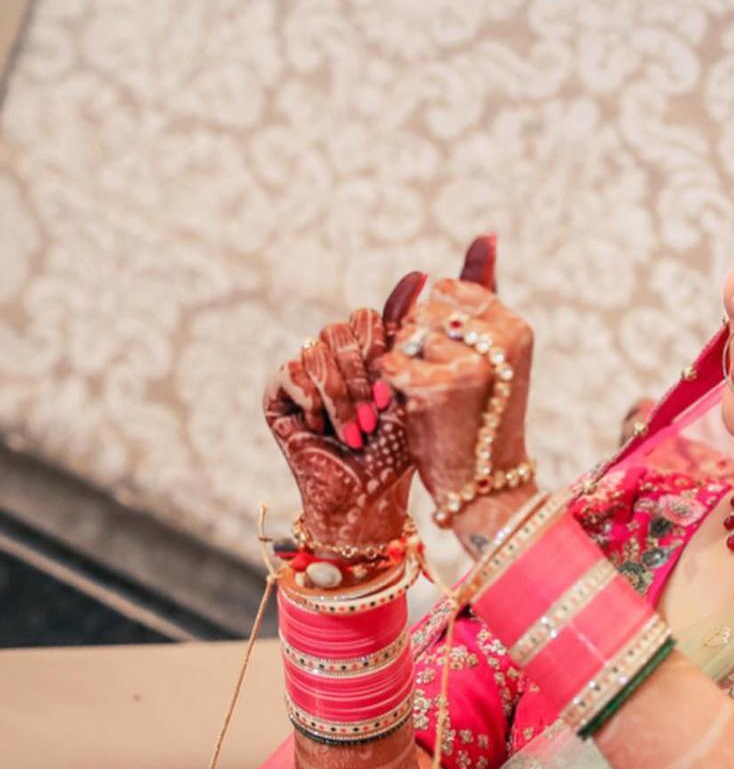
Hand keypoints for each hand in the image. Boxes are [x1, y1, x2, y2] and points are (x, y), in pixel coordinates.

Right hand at [263, 274, 425, 552]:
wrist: (367, 496)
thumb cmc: (398, 452)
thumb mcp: (416, 386)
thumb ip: (419, 331)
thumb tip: (422, 272)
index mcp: (367, 352)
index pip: (369, 318)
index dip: (381, 342)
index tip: (392, 376)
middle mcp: (334, 357)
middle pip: (343, 329)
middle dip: (363, 375)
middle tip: (377, 414)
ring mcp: (304, 373)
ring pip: (317, 350)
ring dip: (341, 396)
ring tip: (356, 431)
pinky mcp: (277, 393)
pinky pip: (291, 370)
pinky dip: (313, 401)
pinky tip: (324, 427)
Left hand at [379, 260, 533, 530]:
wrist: (484, 487)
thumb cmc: (481, 418)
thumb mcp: (492, 351)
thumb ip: (486, 289)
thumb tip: (485, 233)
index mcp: (516, 328)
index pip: (449, 291)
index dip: (436, 325)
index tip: (452, 360)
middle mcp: (501, 342)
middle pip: (424, 311)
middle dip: (418, 346)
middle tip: (444, 387)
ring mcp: (471, 366)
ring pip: (406, 338)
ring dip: (405, 368)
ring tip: (432, 401)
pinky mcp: (436, 389)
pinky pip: (390, 363)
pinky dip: (389, 388)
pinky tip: (413, 409)